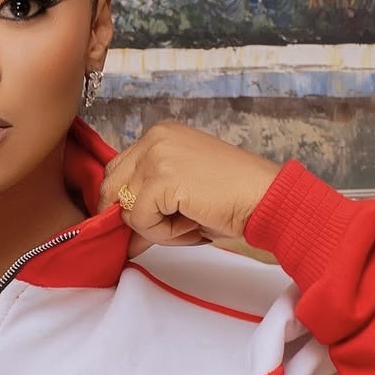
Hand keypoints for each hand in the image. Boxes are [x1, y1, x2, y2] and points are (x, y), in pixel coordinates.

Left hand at [96, 122, 280, 257]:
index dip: (125, 204)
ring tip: (188, 224)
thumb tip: (122, 239)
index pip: (117, 172)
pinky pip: (140, 220)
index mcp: (159, 135)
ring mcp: (156, 155)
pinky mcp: (161, 178)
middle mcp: (154, 138)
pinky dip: (163, 234)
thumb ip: (147, 207)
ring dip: (154, 228)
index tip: (145, 224)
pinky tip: (191, 224)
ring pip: (124, 207)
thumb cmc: (232, 198)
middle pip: (110, 187)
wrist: (264, 198)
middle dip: (132, 217)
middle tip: (167, 229)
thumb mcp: (180, 197)